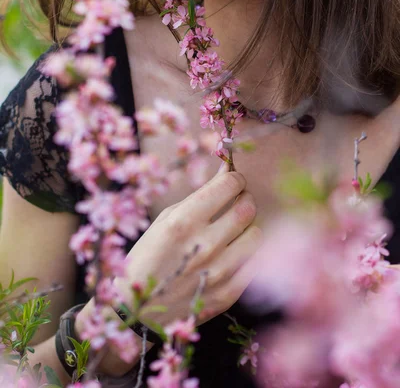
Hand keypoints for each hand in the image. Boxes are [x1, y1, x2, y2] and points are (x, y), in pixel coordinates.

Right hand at [117, 164, 262, 328]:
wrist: (137, 309)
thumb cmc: (148, 256)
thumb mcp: (165, 219)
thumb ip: (199, 197)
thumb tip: (227, 173)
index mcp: (183, 221)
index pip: (228, 186)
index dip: (235, 179)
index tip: (233, 180)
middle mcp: (204, 245)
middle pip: (247, 208)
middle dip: (245, 199)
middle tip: (238, 201)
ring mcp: (218, 272)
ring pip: (256, 234)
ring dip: (248, 227)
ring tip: (235, 230)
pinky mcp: (228, 294)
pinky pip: (255, 263)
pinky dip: (247, 253)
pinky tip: (234, 253)